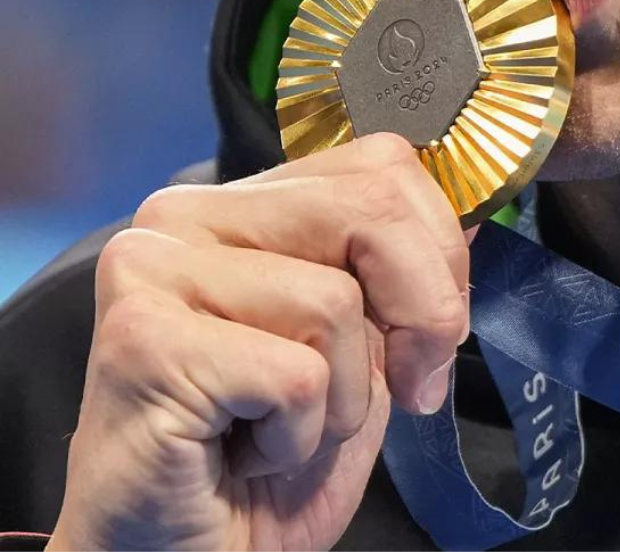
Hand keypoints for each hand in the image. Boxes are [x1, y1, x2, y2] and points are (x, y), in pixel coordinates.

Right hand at [49, 133, 474, 551]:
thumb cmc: (267, 462)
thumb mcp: (365, 354)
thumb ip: (399, 276)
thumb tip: (471, 213)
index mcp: (242, 205)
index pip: (381, 164)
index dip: (439, 252)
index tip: (431, 336)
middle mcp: (182, 216)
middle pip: (372, 209)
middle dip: (421, 313)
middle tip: (403, 387)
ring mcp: (152, 269)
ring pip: (334, 300)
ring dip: (343, 399)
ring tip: (279, 429)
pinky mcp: (142, 339)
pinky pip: (297, 375)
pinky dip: (298, 437)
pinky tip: (245, 452)